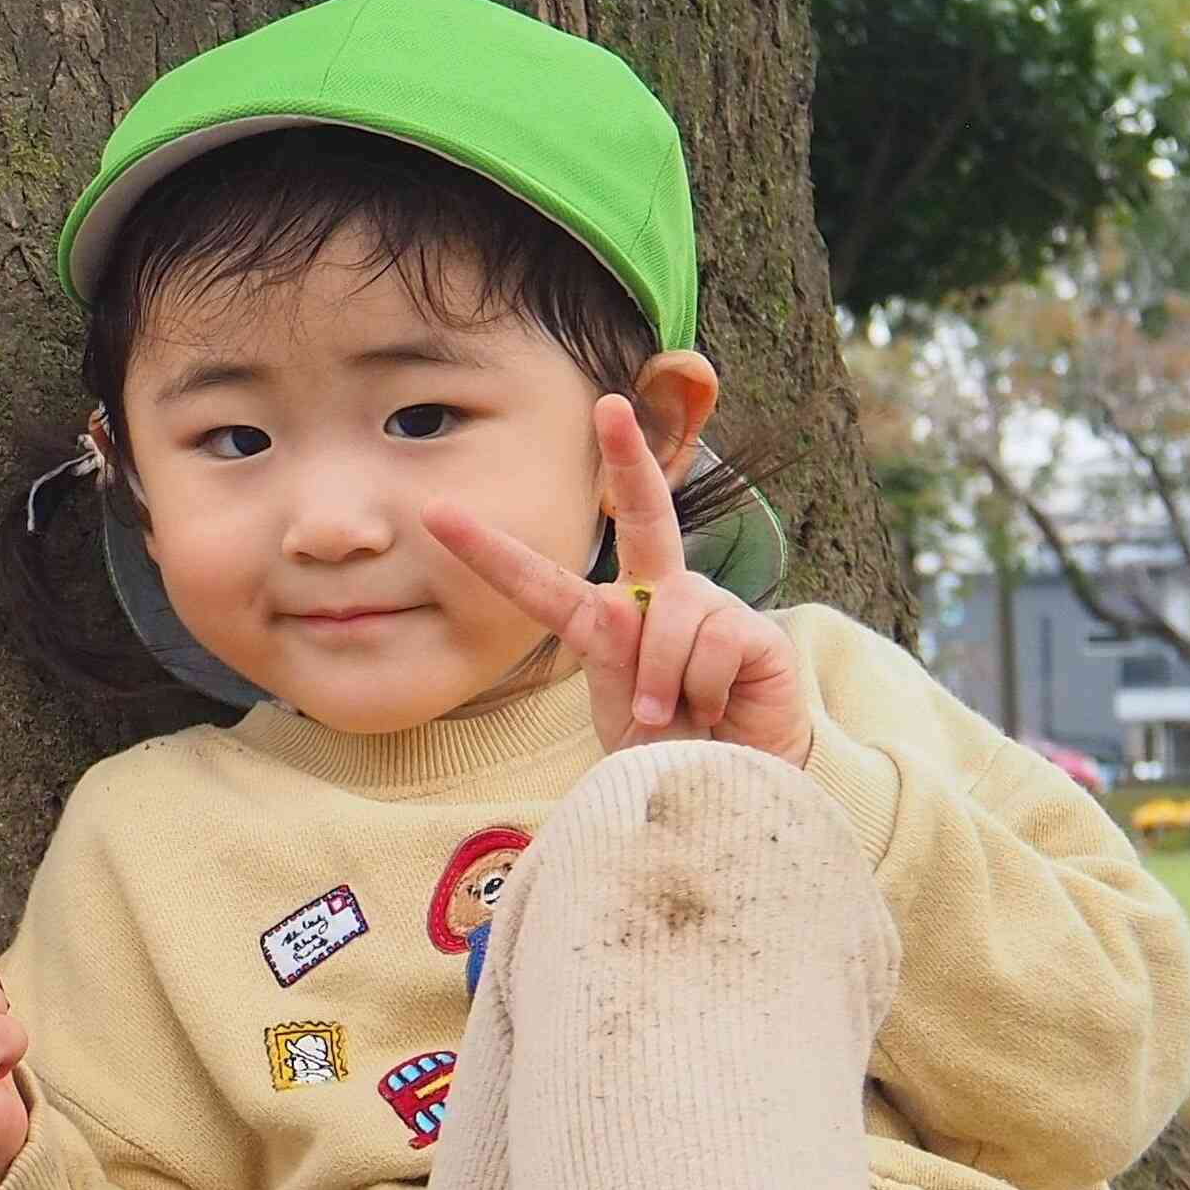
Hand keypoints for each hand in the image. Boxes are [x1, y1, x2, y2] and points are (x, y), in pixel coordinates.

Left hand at [424, 395, 812, 766]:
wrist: (735, 784)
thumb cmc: (668, 749)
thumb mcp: (622, 716)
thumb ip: (616, 670)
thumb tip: (619, 611)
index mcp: (608, 621)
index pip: (540, 583)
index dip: (489, 552)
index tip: (436, 514)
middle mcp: (659, 597)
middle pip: (645, 515)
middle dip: (628, 457)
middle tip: (608, 404)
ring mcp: (709, 606)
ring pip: (665, 623)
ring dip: (661, 686)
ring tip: (680, 717)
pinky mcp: (752, 630)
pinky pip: (708, 648)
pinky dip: (702, 692)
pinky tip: (719, 707)